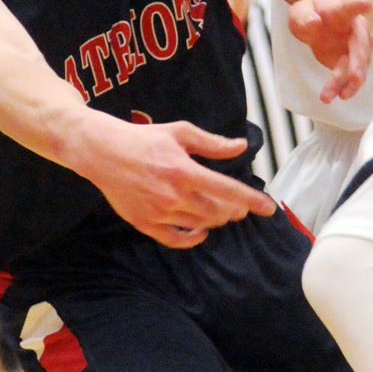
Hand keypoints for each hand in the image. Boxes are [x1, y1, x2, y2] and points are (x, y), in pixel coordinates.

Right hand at [75, 116, 274, 248]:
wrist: (102, 152)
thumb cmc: (144, 138)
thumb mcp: (180, 132)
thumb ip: (212, 143)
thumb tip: (241, 146)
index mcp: (184, 170)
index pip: (227, 190)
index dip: (252, 201)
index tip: (269, 209)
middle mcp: (173, 195)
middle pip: (217, 212)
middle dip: (234, 211)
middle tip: (240, 207)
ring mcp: (158, 212)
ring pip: (199, 225)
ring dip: (216, 220)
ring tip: (221, 212)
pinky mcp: (144, 223)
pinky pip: (175, 239)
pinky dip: (193, 238)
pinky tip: (200, 231)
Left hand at [287, 0, 372, 103]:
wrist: (322, 22)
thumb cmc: (312, 13)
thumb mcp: (300, 12)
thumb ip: (304, 17)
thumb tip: (313, 24)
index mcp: (341, 10)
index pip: (350, 6)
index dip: (358, 5)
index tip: (367, 5)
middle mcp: (355, 29)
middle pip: (361, 43)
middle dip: (359, 61)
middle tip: (355, 76)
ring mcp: (357, 47)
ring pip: (358, 65)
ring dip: (350, 81)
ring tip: (341, 96)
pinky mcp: (352, 63)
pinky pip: (350, 77)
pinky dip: (343, 87)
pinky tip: (334, 96)